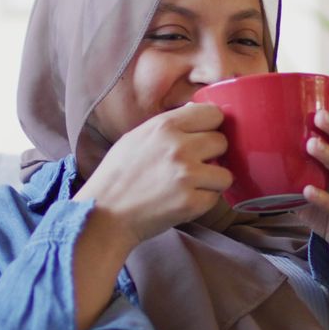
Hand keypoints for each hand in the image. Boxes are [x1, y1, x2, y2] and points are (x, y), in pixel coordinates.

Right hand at [74, 103, 232, 246]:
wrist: (104, 216)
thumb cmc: (118, 177)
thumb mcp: (136, 138)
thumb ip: (169, 126)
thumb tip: (198, 113)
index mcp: (164, 126)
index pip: (213, 113)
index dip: (211, 126)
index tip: (205, 137)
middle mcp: (178, 147)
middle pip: (222, 142)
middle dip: (212, 154)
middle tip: (194, 165)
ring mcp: (186, 175)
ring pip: (225, 173)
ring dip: (212, 181)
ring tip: (191, 186)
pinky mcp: (191, 203)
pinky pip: (216, 198)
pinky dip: (204, 202)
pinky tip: (183, 201)